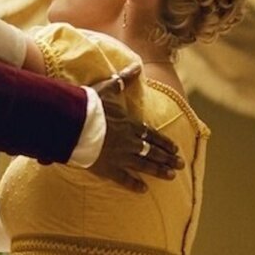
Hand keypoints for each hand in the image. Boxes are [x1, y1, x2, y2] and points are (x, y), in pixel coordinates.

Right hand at [87, 66, 181, 192]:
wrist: (74, 123)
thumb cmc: (90, 105)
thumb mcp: (108, 88)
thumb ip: (124, 79)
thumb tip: (136, 65)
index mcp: (130, 125)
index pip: (152, 135)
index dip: (165, 142)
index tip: (175, 149)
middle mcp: (129, 142)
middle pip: (152, 151)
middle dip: (168, 158)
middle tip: (180, 165)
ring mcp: (119, 156)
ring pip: (144, 165)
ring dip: (158, 171)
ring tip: (171, 176)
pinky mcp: (107, 168)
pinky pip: (123, 178)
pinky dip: (134, 184)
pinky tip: (144, 190)